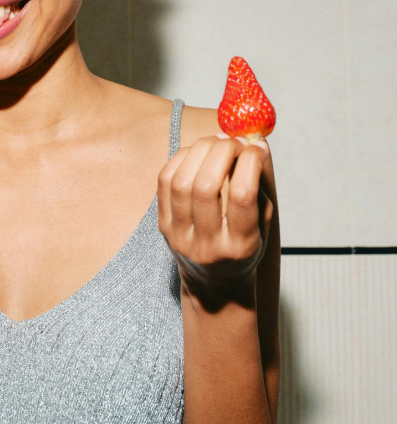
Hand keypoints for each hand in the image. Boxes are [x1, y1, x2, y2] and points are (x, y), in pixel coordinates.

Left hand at [157, 133, 273, 306]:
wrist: (212, 283)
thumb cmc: (243, 249)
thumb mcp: (262, 225)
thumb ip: (260, 185)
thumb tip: (258, 143)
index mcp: (240, 247)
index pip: (242, 197)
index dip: (249, 164)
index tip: (257, 147)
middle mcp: (206, 244)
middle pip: (206, 186)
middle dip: (222, 153)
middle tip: (235, 140)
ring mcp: (179, 236)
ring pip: (181, 182)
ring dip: (199, 151)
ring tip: (216, 142)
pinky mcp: (162, 226)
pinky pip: (164, 182)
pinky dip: (180, 159)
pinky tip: (196, 152)